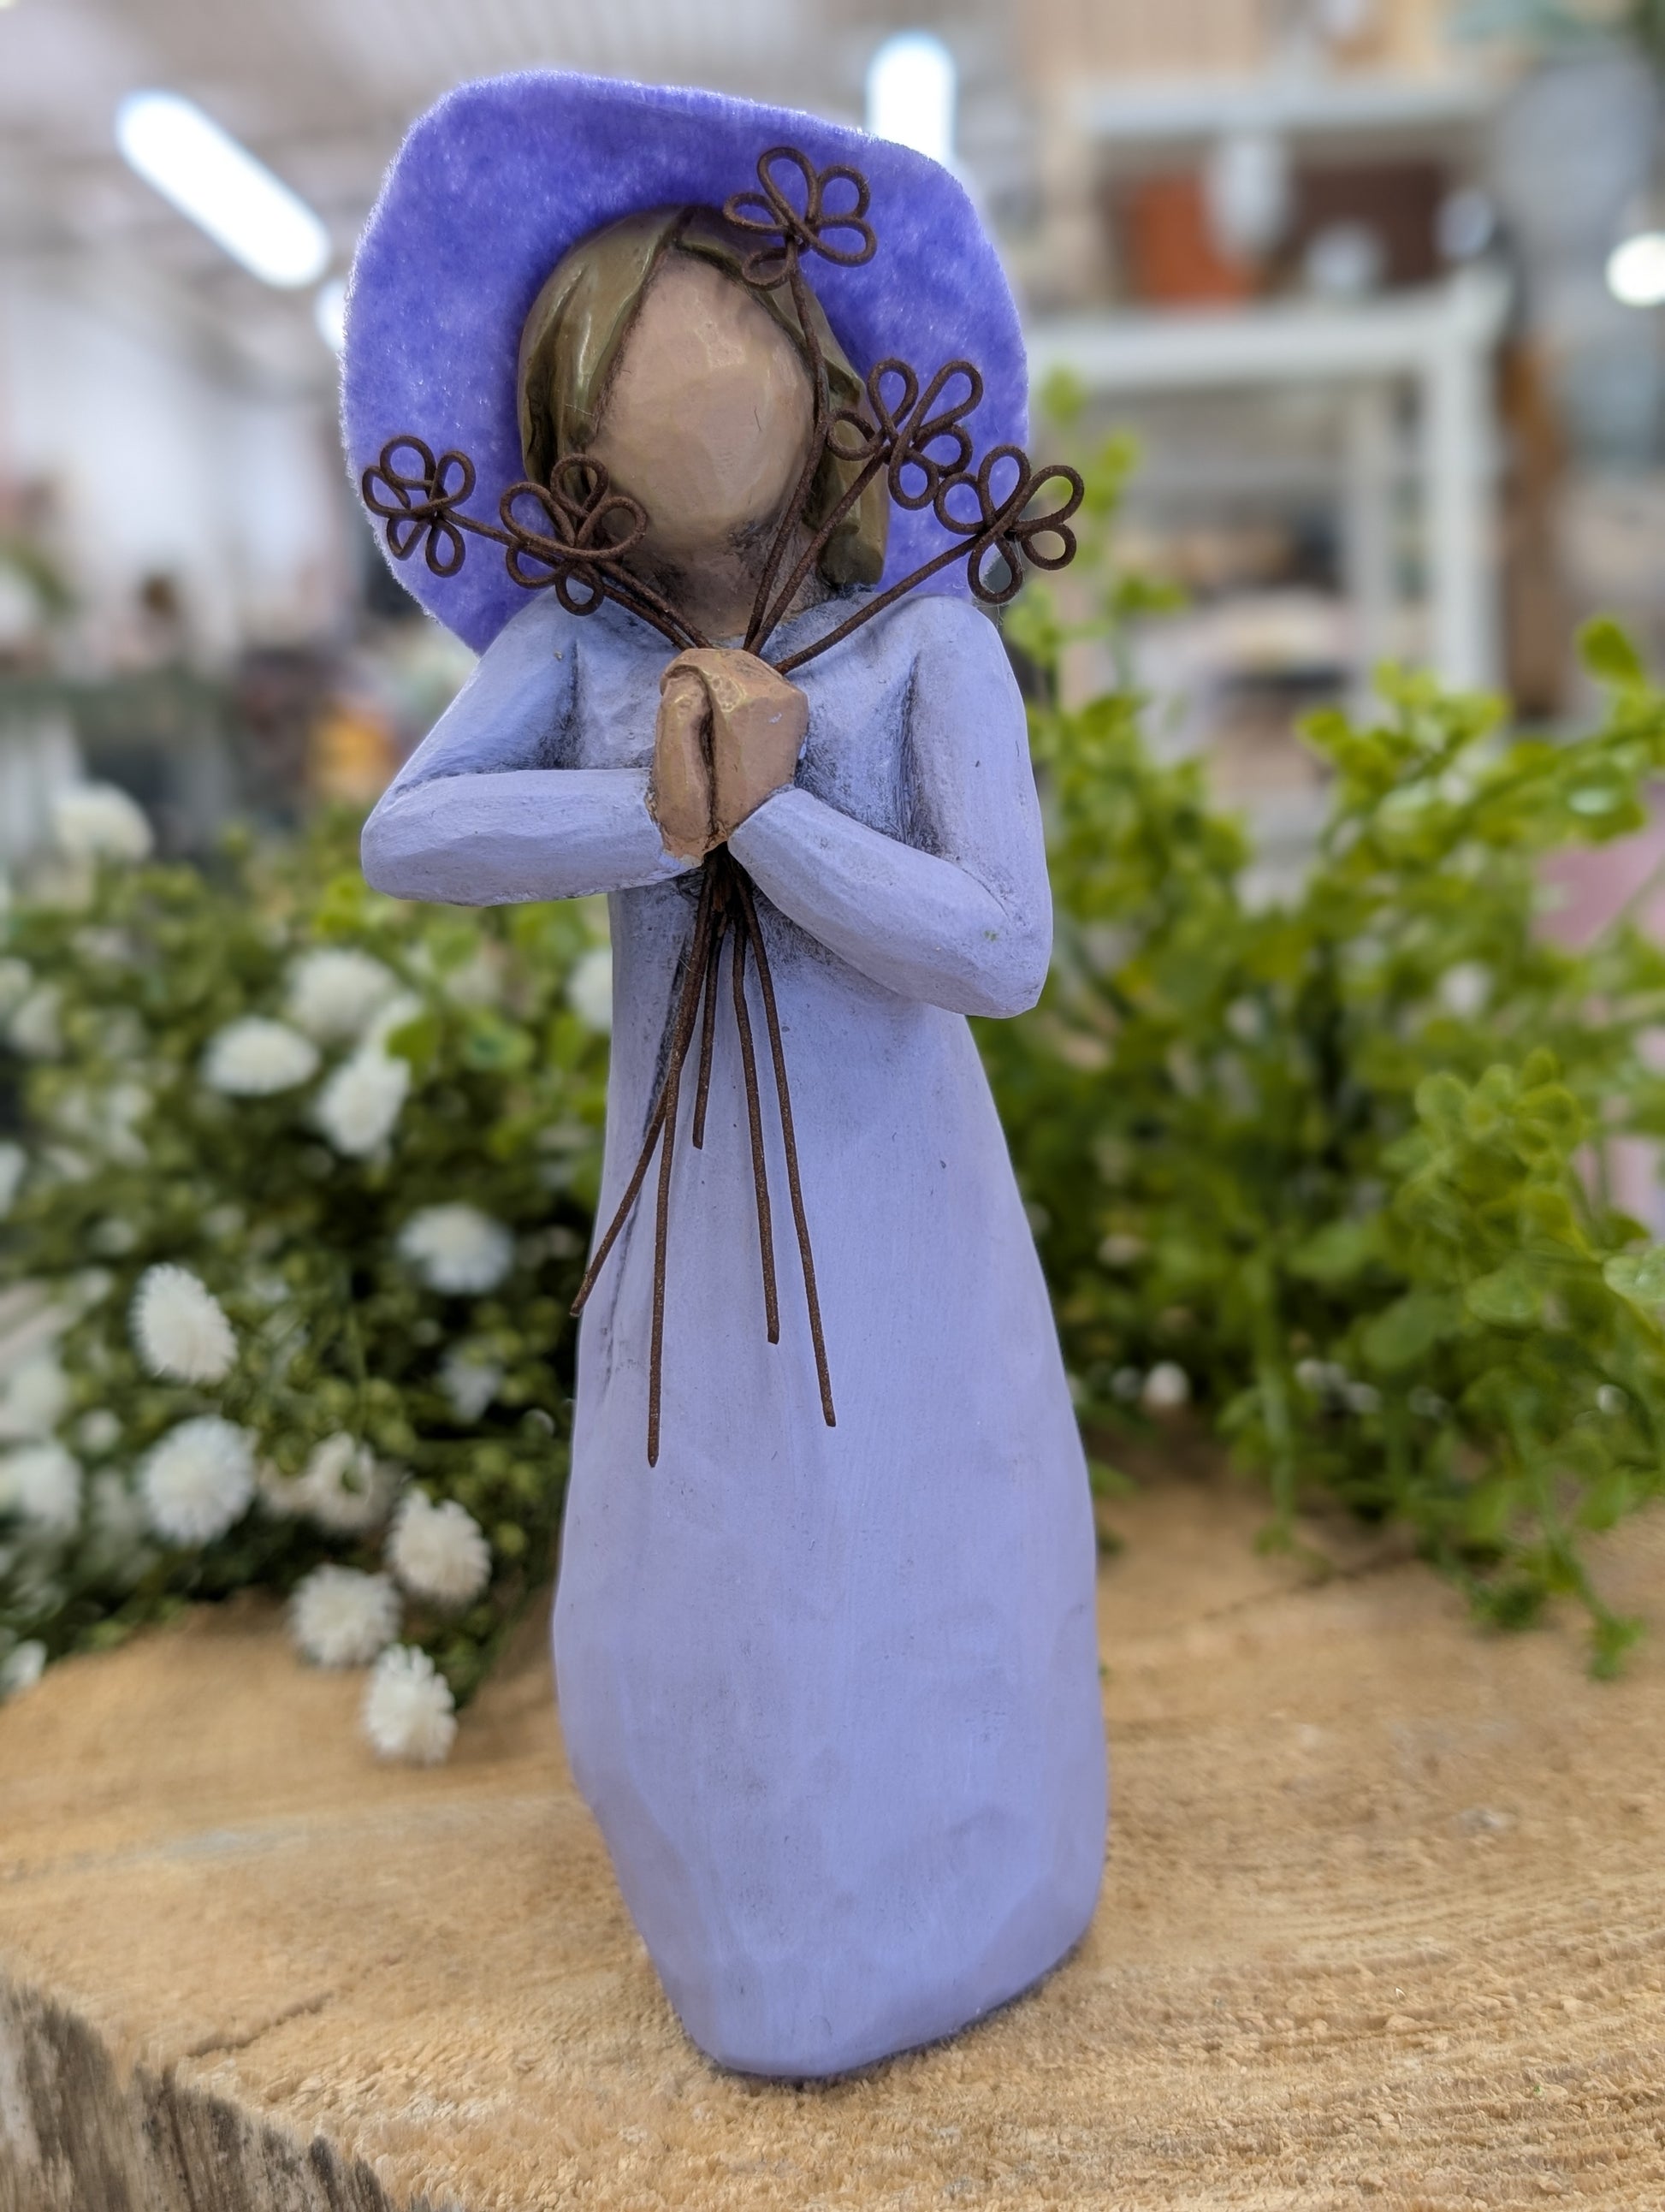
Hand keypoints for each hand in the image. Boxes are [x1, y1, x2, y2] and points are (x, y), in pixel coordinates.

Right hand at [648, 649, 807, 859]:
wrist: (765, 815)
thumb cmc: (721, 795)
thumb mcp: (689, 752)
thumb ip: (679, 708)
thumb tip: (682, 680)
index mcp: (739, 704)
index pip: (707, 662)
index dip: (683, 666)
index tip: (669, 680)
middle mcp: (770, 692)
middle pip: (731, 659)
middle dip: (705, 668)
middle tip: (686, 683)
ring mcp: (788, 696)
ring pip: (750, 666)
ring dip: (726, 673)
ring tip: (708, 692)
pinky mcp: (798, 705)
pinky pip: (767, 679)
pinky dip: (747, 682)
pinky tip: (733, 699)